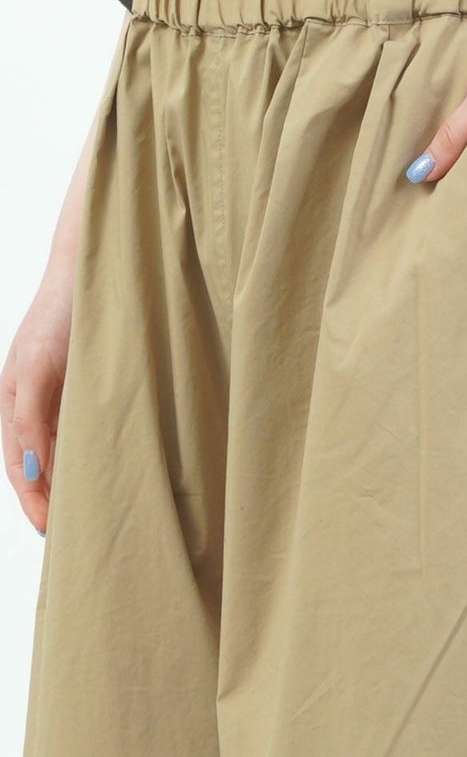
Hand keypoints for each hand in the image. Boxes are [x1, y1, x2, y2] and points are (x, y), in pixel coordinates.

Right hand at [1, 264, 73, 535]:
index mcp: (12, 405)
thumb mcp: (36, 370)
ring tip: (91, 513)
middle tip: (72, 535)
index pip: (20, 467)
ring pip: (64, 453)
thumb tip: (29, 470)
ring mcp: (62, 399)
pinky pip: (86, 433)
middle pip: (40, 466)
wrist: (94, 276)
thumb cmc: (57, 318)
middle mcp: (35, 407)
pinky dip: (92, 455)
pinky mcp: (90, 391)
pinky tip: (107, 471)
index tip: (50, 531)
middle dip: (51, 499)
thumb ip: (30, 421)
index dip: (33, 500)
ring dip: (72, 481)